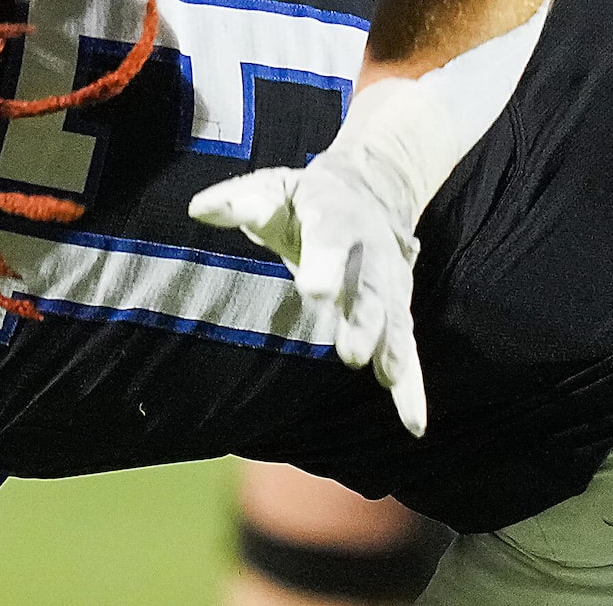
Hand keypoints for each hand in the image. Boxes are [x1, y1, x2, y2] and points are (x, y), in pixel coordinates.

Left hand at [189, 75, 453, 433]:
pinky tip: (413, 425)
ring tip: (388, 378)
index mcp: (337, 219)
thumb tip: (198, 209)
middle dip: (364, 318)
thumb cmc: (306, 199)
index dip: (324, 263)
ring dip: (392, 350)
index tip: (312, 288)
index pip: (330, 241)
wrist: (371, 192)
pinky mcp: (396, 315)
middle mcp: (371, 254)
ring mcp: (389, 286)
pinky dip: (412, 389)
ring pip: (394, 320)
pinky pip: (407, 351)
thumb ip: (240, 201)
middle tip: (351, 353)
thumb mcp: (274, 188)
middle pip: (371, 287)